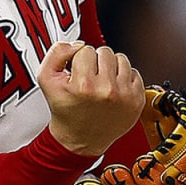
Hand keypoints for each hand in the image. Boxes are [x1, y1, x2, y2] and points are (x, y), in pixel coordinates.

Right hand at [37, 41, 144, 156]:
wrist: (80, 140)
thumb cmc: (66, 111)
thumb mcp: (47, 80)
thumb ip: (56, 53)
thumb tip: (78, 44)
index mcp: (85, 85)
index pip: (85, 50)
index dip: (78, 60)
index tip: (76, 72)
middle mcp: (107, 90)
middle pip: (105, 51)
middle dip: (95, 62)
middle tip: (89, 78)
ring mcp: (125, 95)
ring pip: (121, 58)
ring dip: (110, 67)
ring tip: (101, 82)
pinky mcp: (137, 99)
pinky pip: (134, 72)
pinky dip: (123, 78)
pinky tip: (113, 89)